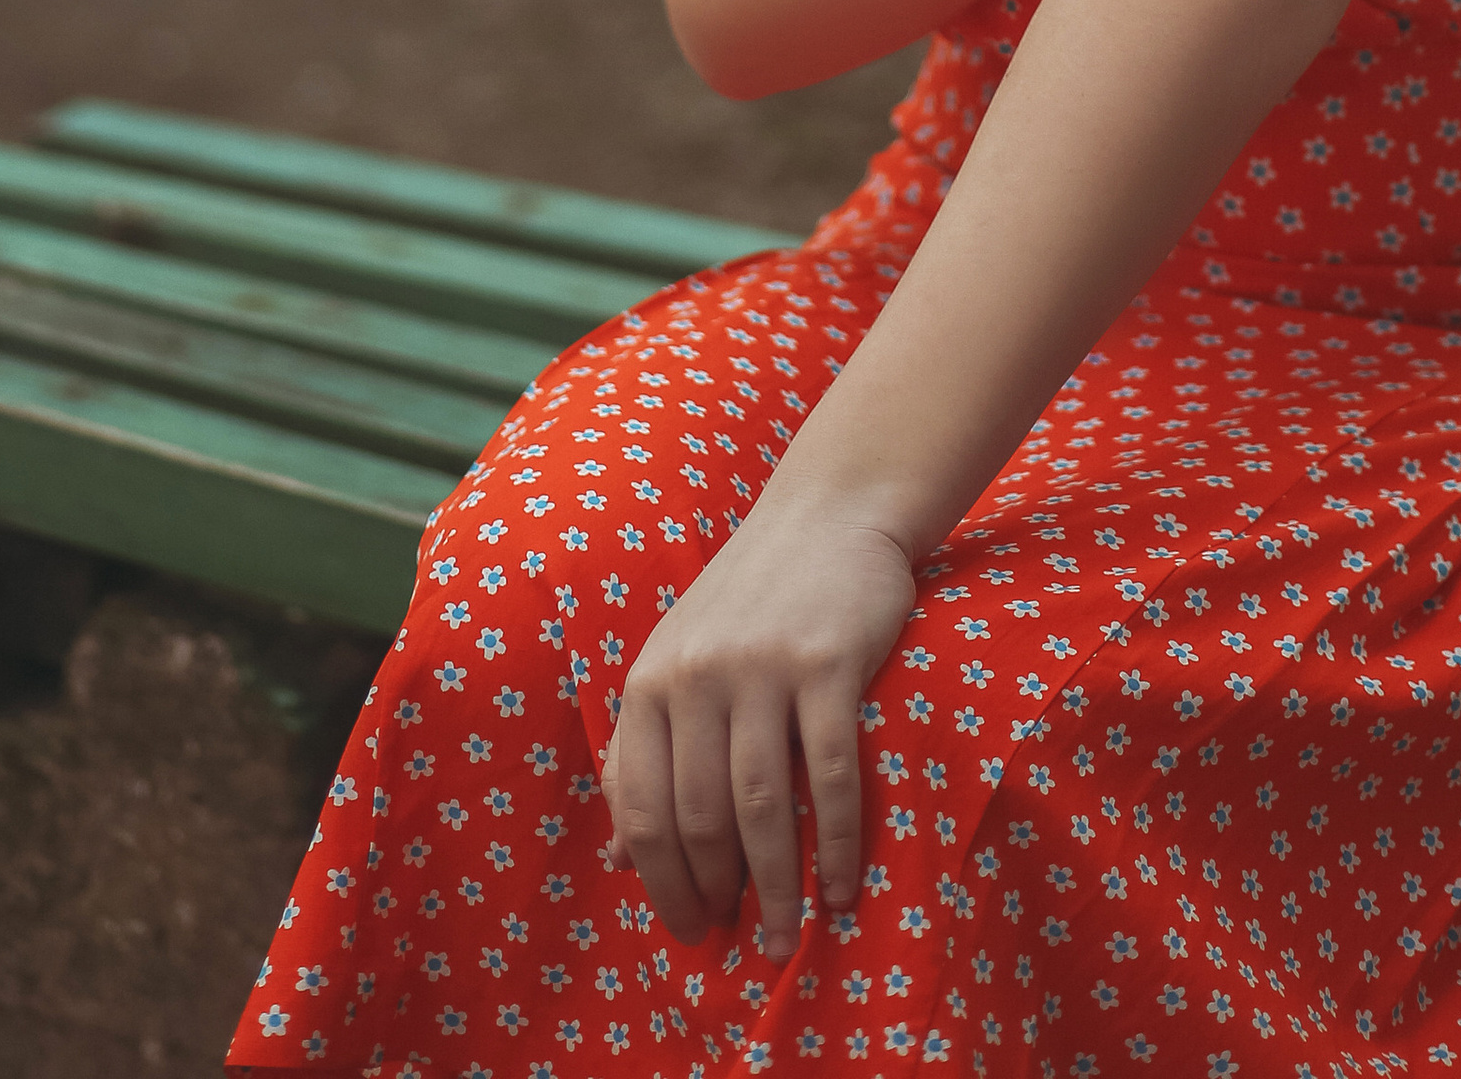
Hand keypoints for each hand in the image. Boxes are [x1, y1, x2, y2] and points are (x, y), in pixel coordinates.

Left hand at [602, 488, 916, 964]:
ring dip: (776, 889)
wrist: (829, 514)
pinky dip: (833, 844)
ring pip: (760, 807)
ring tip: (789, 940)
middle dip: (718, 897)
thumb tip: (621, 857)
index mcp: (651, 680)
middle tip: (745, 947)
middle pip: (699, 817)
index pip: (640, 806)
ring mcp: (762, 668)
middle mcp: (696, 675)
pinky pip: (830, 775)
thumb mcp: (678, 661)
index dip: (661, 883)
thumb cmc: (751, 600)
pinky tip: (839, 888)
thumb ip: (646, 748)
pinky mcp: (827, 664)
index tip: (689, 932)